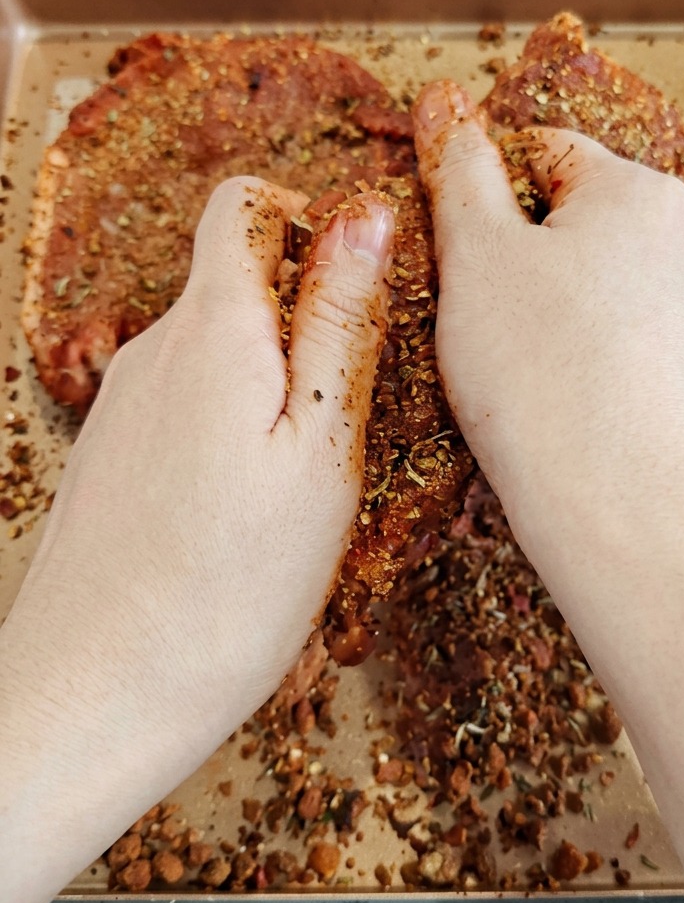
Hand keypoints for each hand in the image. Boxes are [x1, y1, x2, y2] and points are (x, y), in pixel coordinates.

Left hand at [0, 177, 392, 902]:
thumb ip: (340, 323)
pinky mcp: (113, 452)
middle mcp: (153, 349)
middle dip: (304, 324)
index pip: (246, 205)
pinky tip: (244, 512)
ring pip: (216, 352)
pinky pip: (186, 405)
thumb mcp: (322, 447)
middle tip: (344, 419)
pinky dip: (230, 430)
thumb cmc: (231, 586)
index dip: (311, 221)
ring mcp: (124, 402)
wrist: (96, 696)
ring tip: (298, 481)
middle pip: (236, 282)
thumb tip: (367, 215)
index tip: (355, 291)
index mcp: (213, 330)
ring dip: (270, 388)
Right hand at [412, 79, 683, 567]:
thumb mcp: (477, 257)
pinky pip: (635, 350)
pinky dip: (597, 364)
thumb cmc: (545, 377)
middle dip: (523, 262)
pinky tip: (568, 408)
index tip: (453, 249)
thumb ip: (459, 172)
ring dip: (558, 315)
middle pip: (579, 225)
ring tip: (522, 376)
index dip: (484, 195)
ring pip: (607, 292)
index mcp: (638, 193)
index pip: (542, 154)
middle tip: (478, 321)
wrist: (630, 514)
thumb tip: (444, 105)